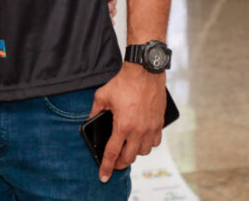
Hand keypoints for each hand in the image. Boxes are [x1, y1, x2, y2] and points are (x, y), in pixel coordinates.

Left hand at [90, 64, 165, 182]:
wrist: (144, 72)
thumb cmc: (124, 83)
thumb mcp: (102, 97)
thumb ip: (94, 112)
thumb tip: (90, 121)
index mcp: (122, 125)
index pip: (112, 152)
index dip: (106, 166)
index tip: (103, 177)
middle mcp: (138, 130)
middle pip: (129, 157)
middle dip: (119, 163)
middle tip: (113, 162)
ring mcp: (151, 128)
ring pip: (143, 152)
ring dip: (134, 153)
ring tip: (126, 148)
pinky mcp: (159, 123)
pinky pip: (155, 142)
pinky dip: (147, 144)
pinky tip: (140, 139)